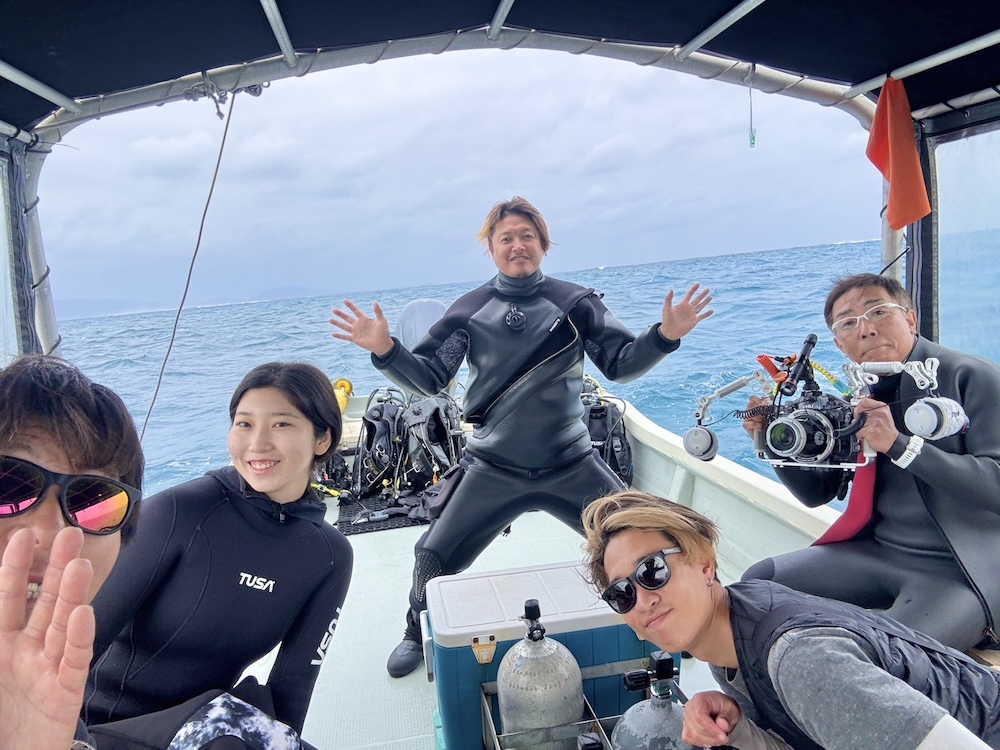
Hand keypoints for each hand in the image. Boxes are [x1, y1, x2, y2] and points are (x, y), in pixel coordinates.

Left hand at [0, 527, 95, 749]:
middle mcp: (26, 653)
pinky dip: (78, 638)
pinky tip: (83, 615)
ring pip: (62, 626)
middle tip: (70, 534)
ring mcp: (47, 671)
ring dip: (71, 595)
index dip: (14, 568)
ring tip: (80, 565)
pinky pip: (72, 662)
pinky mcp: (64, 694)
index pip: (7, 600)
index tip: (25, 536)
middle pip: (44, 603)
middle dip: (56, 569)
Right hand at [329, 300, 394, 356]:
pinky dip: (339, 336)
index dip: (350, 306)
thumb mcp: (382, 321)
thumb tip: (375, 302)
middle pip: (347, 318)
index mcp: (364, 319)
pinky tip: (332, 334)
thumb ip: (378, 312)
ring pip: (344, 326)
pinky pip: (345, 337)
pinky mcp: (355, 339)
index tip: (345, 301)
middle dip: (340, 314)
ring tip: (330, 319)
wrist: (383, 344)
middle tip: (333, 310)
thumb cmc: (384, 332)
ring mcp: (356, 332)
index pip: (355, 311)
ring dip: (337, 323)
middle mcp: (358, 325)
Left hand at [659, 283, 713, 340]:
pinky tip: (712, 311)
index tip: (698, 284)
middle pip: (697, 299)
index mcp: (682, 304)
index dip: (693, 289)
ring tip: (710, 297)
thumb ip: (668, 299)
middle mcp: (688, 308)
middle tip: (708, 289)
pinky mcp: (694, 321)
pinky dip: (707, 314)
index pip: (689, 295)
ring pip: (700, 306)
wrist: (670, 332)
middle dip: (702, 294)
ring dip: (705, 302)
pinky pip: (702, 316)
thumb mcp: (667, 308)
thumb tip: (671, 289)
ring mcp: (692, 315)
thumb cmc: (667, 320)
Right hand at [681, 690, 741, 747]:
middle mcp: (690, 707)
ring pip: (694, 735)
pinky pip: (690, 739)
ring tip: (720, 738)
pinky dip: (702, 742)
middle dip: (712, 737)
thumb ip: (726, 716)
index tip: (723, 735)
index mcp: (700, 699)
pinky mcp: (687, 727)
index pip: (700, 716)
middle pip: (696, 728)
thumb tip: (722, 724)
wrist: (722, 708)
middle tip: (725, 737)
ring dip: (709, 741)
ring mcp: (687, 718)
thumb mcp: (731, 708)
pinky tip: (710, 739)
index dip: (711, 728)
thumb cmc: (724, 706)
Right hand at [743, 394, 772, 438]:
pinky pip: (748, 423)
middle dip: (758, 409)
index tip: (764, 404)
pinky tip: (760, 427)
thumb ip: (769, 406)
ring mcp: (747, 418)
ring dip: (758, 417)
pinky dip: (755, 425)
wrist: (767, 437)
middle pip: (749, 404)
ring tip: (762, 422)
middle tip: (764, 414)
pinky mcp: (746, 425)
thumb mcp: (770, 414)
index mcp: (756, 406)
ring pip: (749, 413)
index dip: (758, 400)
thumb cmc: (769, 425)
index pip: (752, 398)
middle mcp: (751, 411)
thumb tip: (770, 399)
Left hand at [854, 396, 898, 453]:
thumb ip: (873, 409)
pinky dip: (859, 434)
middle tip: (861, 422)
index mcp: (882, 407)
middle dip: (857, 417)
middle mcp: (878, 413)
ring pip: (857, 421)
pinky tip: (865, 435)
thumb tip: (860, 407)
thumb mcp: (884, 414)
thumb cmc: (887, 429)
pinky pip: (858, 431)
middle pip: (859, 410)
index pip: (865, 401)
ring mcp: (874, 421)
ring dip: (858, 427)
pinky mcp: (870, 430)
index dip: (859, 406)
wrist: (893, 442)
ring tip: (865, 429)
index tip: (859, 411)